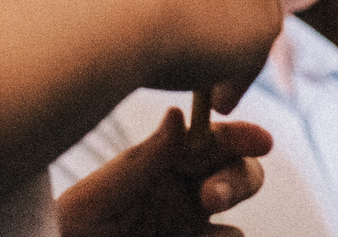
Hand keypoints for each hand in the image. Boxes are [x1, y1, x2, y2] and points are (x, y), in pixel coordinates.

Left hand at [55, 106, 272, 236]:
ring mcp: (189, 228)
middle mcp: (182, 193)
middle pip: (238, 173)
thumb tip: (178, 113)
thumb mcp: (103, 193)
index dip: (239, 135)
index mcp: (162, 162)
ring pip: (234, 223)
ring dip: (227, 224)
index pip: (210, 140)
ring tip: (203, 228)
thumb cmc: (76, 225)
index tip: (261, 140)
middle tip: (211, 196)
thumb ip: (146, 159)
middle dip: (238, 179)